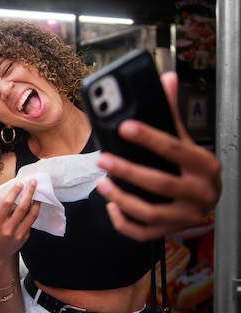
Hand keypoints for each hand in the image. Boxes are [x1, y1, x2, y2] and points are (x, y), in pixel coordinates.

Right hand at [0, 179, 39, 263]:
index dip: (14, 192)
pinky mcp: (25, 237)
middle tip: (32, 183)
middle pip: (22, 208)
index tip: (20, 184)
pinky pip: (30, 223)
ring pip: (31, 215)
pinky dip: (32, 213)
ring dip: (36, 203)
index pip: (7, 204)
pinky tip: (33, 207)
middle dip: (29, 193)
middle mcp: (8, 229)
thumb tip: (10, 195)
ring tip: (38, 194)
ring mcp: (18, 234)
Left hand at [96, 72, 221, 240]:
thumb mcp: (187, 141)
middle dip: (128, 171)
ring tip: (102, 183)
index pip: (175, 149)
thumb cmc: (193, 167)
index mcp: (204, 166)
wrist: (210, 198)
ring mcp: (185, 215)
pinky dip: (124, 222)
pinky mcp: (170, 231)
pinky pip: (143, 233)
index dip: (149, 137)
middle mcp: (199, 193)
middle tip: (104, 159)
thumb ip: (172, 114)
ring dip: (122, 198)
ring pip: (150, 212)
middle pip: (160, 184)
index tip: (124, 127)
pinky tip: (111, 207)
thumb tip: (167, 79)